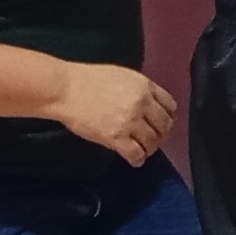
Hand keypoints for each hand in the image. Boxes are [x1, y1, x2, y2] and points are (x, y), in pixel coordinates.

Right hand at [51, 62, 177, 164]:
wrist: (65, 89)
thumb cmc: (86, 80)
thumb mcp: (121, 75)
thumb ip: (138, 89)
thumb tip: (146, 103)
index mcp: (144, 85)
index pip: (170, 105)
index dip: (168, 117)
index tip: (163, 123)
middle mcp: (142, 103)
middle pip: (164, 125)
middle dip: (161, 135)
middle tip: (154, 140)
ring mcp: (130, 121)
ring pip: (153, 142)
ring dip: (150, 148)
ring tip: (143, 150)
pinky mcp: (116, 137)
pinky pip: (136, 153)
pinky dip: (138, 159)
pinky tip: (135, 160)